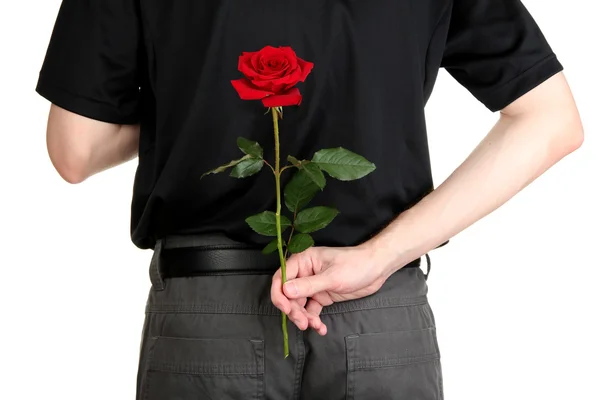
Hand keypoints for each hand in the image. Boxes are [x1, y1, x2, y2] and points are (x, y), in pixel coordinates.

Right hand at [270, 244, 394, 334]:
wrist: (377, 269)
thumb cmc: (356, 265)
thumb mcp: (332, 277)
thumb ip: (308, 285)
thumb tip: (286, 291)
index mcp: (303, 261)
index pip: (281, 277)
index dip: (279, 294)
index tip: (286, 309)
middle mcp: (304, 272)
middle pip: (288, 294)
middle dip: (294, 310)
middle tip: (302, 323)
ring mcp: (313, 285)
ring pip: (299, 305)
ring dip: (304, 317)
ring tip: (314, 326)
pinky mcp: (322, 295)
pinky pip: (311, 310)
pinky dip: (313, 320)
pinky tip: (320, 328)